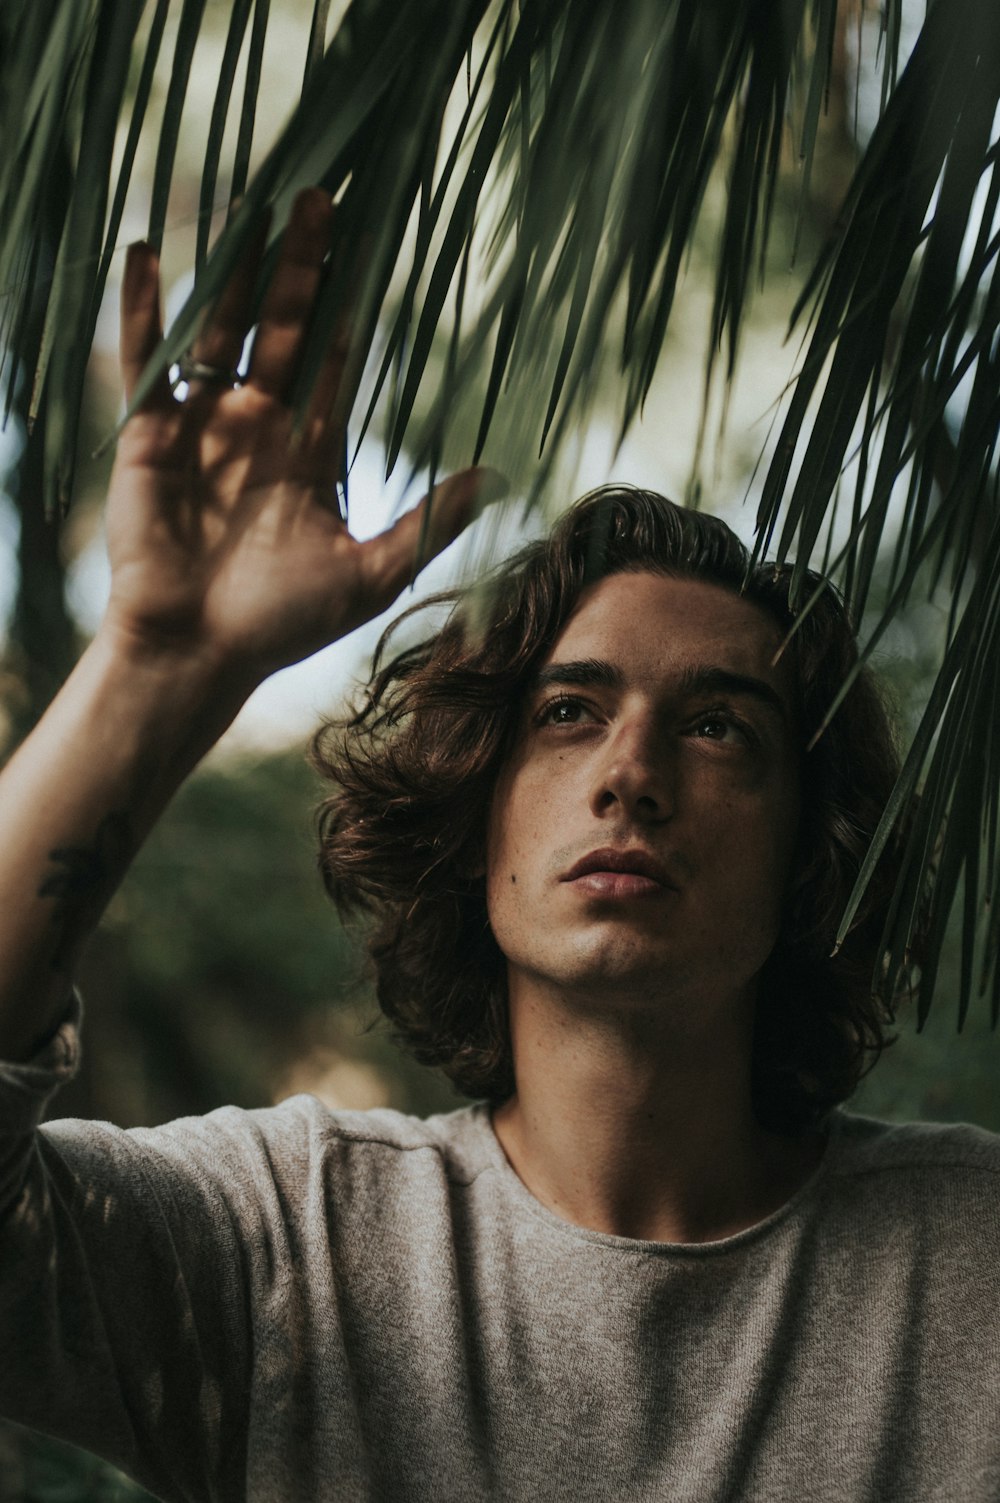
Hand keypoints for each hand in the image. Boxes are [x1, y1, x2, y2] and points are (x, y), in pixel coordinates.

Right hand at [102, 188, 502, 688]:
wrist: (197, 654)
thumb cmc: (283, 624)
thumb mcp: (372, 573)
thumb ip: (428, 522)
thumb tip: (498, 476)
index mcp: (310, 449)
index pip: (338, 359)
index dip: (354, 304)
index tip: (374, 244)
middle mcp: (259, 425)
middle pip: (285, 327)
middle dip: (303, 266)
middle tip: (323, 197)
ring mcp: (203, 425)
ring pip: (222, 329)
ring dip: (235, 270)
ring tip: (253, 204)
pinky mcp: (149, 436)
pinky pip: (145, 362)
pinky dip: (143, 312)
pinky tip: (146, 255)